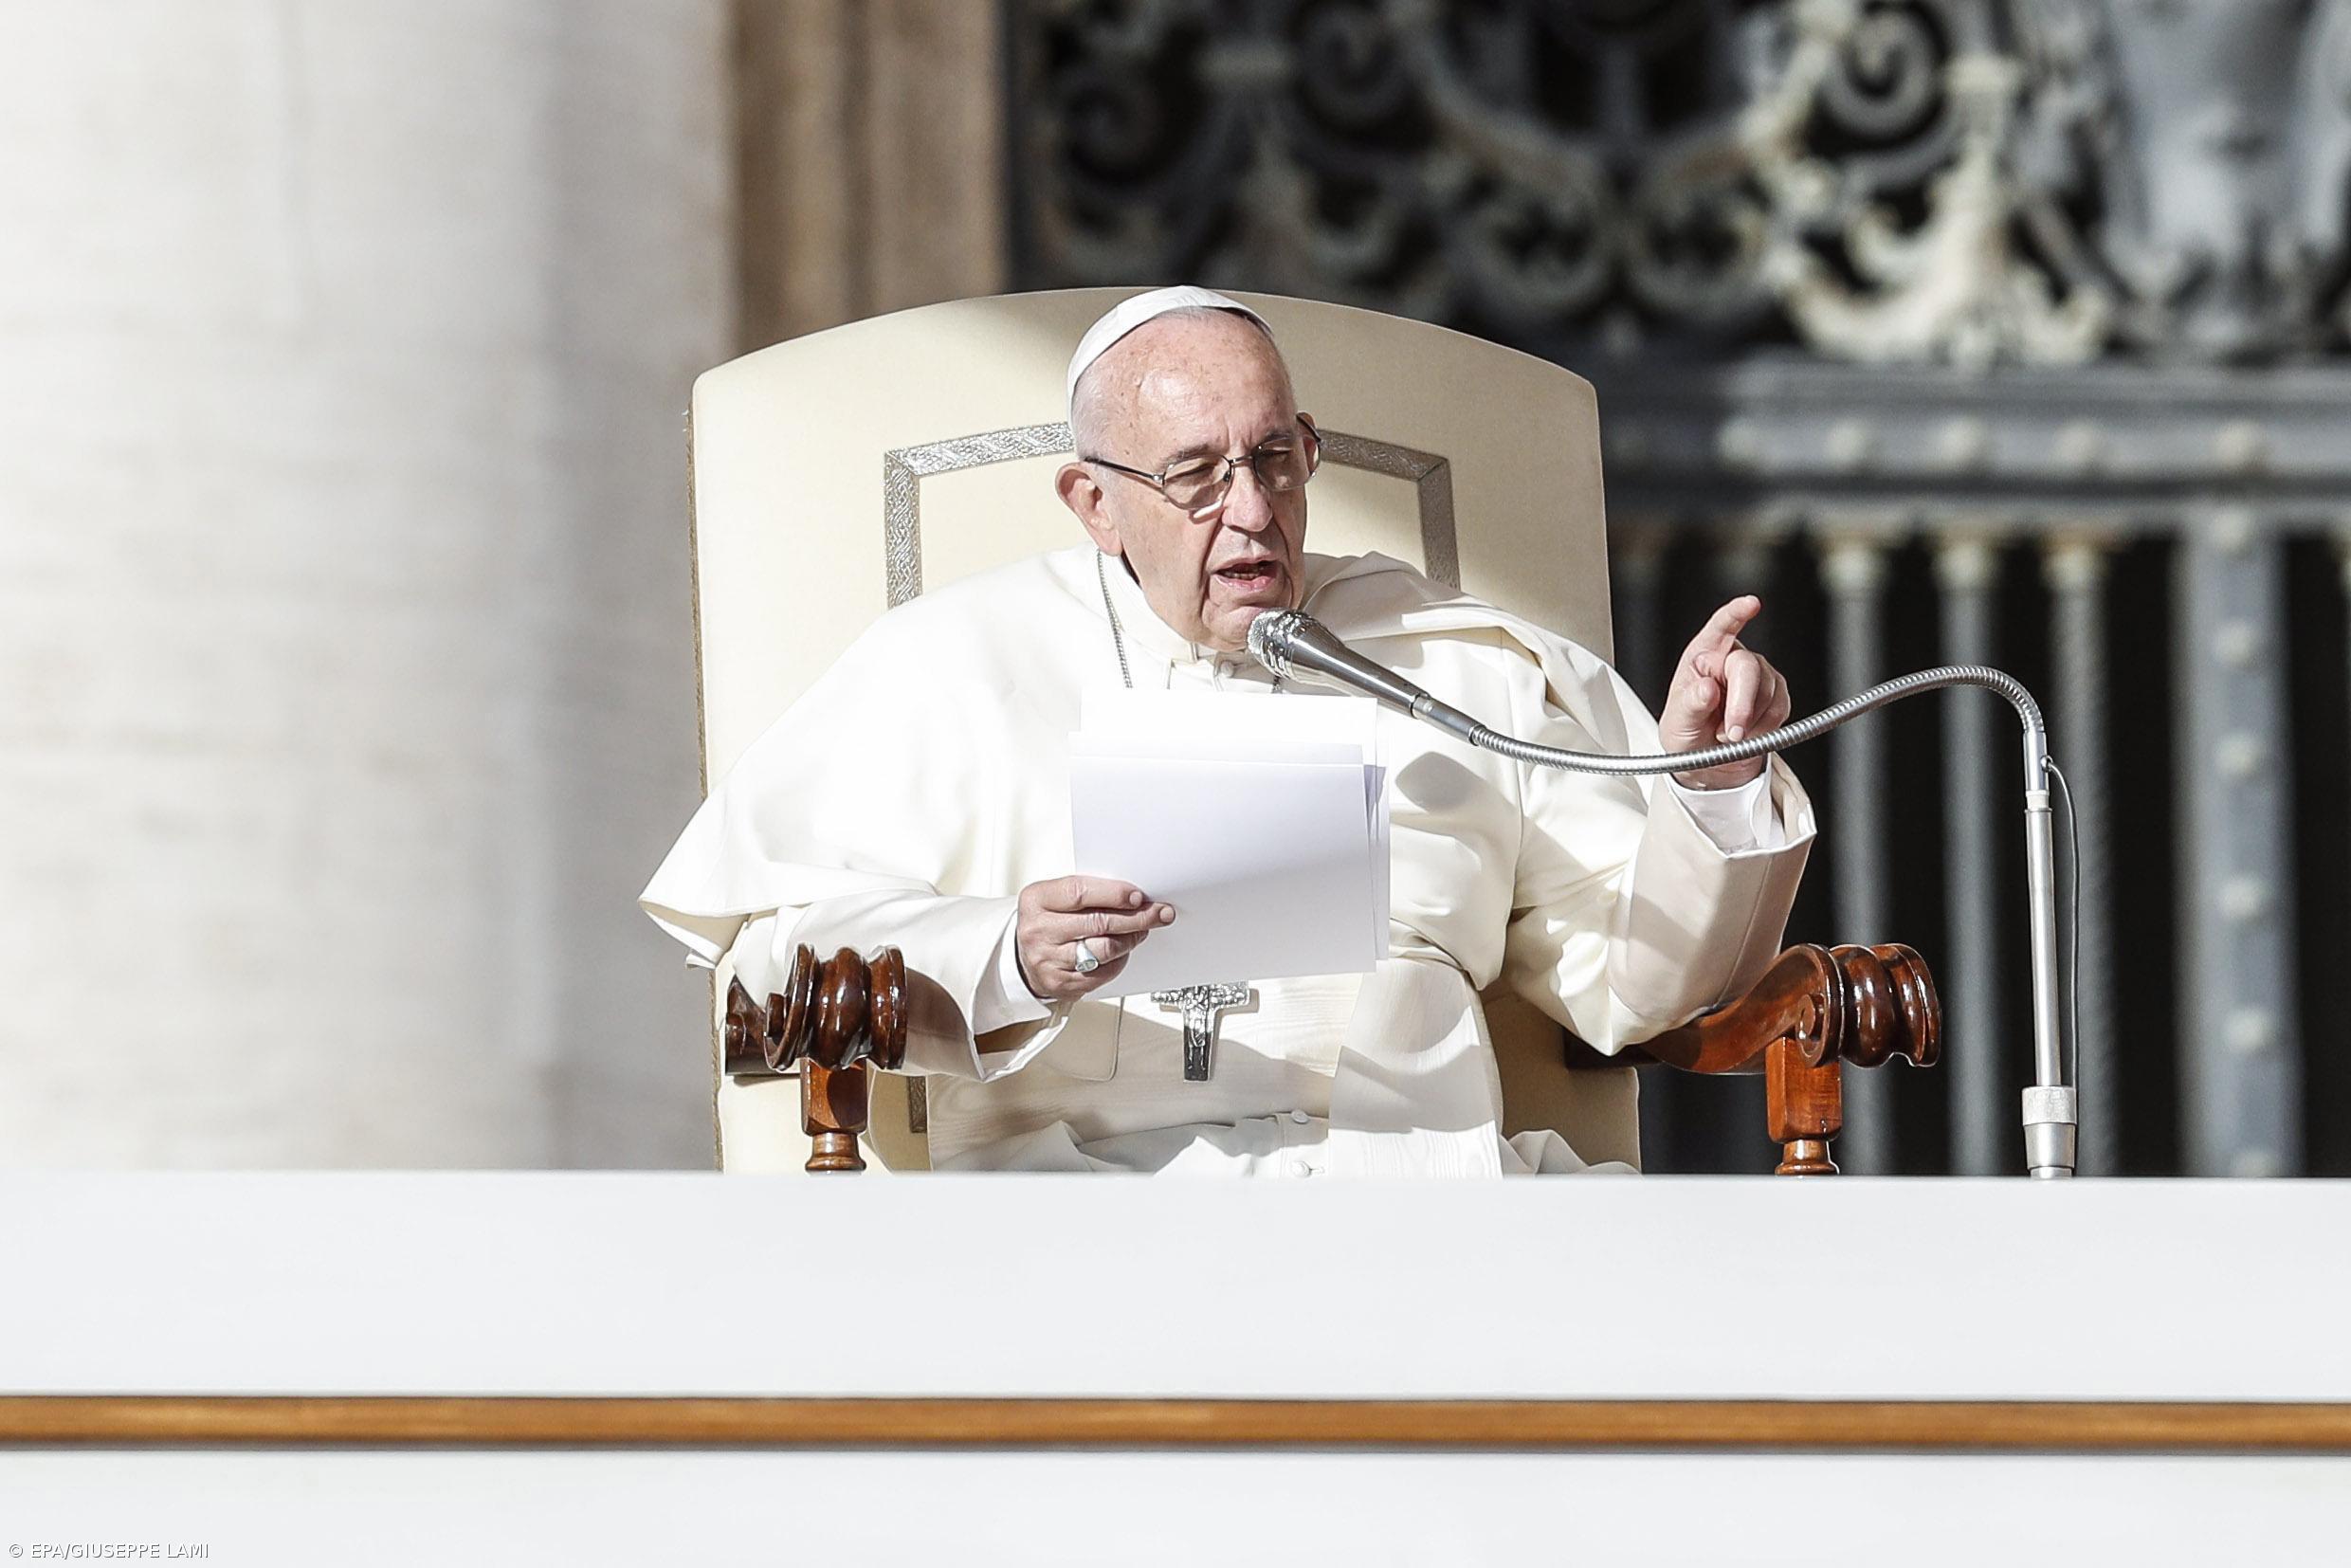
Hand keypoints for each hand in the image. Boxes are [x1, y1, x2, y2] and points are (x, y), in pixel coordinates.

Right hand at [1014, 876, 1175, 1002]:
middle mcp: (1038, 930)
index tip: (1138, 896)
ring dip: (1131, 940)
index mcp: (1036, 900)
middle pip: (1098, 923)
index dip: (1114, 894)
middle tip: (1158, 913)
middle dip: (1136, 917)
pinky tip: (1123, 951)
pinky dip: (1119, 961)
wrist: (1024, 956)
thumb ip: (1088, 892)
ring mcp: (1047, 959)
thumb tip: (1132, 895)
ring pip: (1104, 950)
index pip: (1080, 892)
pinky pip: (1102, 973)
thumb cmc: (1047, 921)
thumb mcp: (1056, 897)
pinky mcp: (1060, 984)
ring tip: (1141, 931)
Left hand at [1661, 595, 1790, 789]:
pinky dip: (1765, 728)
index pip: (1719, 628)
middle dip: (1743, 704)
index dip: (1735, 614)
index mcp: (1702, 657)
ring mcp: (1757, 676)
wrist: (1708, 763)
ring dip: (1751, 722)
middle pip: (1748, 667)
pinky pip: (1780, 708)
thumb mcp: (1678, 723)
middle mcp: (1731, 660)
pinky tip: (1747, 735)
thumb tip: (1706, 689)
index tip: (1751, 604)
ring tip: (1727, 736)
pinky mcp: (1776, 694)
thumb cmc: (1688, 734)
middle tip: (1731, 733)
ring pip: (1768, 691)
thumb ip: (1690, 705)